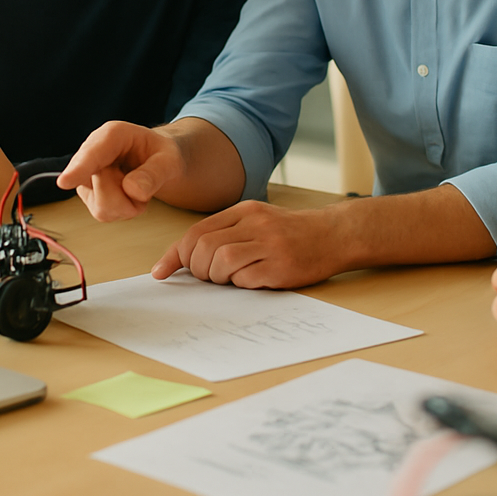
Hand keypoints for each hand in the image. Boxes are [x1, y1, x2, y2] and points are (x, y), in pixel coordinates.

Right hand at [57, 121, 184, 221]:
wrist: (157, 161)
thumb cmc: (161, 154)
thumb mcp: (170, 160)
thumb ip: (155, 173)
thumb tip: (133, 190)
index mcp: (113, 135)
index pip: (93, 152)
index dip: (79, 167)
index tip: (65, 182)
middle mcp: (93, 153)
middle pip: (99, 187)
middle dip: (128, 196)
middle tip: (145, 181)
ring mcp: (87, 176)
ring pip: (101, 206)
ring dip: (128, 204)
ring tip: (138, 186)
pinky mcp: (88, 194)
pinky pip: (104, 214)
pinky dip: (124, 210)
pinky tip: (130, 195)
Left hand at [152, 200, 340, 288]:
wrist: (334, 235)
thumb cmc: (290, 232)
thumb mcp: (256, 222)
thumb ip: (223, 233)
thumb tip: (182, 257)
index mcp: (244, 211)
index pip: (197, 231)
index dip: (176, 255)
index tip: (162, 272)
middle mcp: (255, 224)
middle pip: (204, 247)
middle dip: (196, 268)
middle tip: (208, 277)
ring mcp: (269, 245)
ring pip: (221, 261)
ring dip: (216, 278)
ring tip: (230, 279)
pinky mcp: (281, 267)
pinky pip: (246, 279)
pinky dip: (240, 284)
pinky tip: (251, 280)